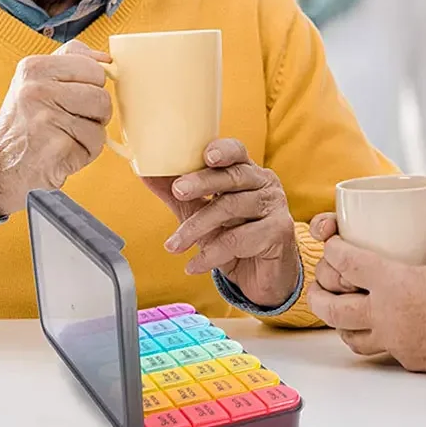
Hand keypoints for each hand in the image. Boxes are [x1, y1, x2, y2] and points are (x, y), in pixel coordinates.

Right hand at [0, 40, 112, 216]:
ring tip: (66, 134)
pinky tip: (63, 150)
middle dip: (96, 111)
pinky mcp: (56, 148)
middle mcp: (36, 91)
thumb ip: (71, 59)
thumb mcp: (37, 79)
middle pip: (101, 96)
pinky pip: (95, 144)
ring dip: (91, 132)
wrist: (0, 164)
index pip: (94, 68)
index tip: (75, 93)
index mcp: (34, 68)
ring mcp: (46, 120)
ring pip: (101, 121)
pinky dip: (86, 151)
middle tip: (71, 118)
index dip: (93, 84)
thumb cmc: (27, 118)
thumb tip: (105, 58)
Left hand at [145, 139, 300, 309]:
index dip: (222, 150)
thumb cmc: (235, 236)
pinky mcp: (280, 231)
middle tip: (178, 191)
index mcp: (247, 172)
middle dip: (203, 182)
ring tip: (174, 245)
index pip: (237, 151)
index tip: (205, 155)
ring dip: (198, 227)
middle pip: (233, 176)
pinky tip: (194, 265)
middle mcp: (264, 183)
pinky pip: (241, 239)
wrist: (263, 276)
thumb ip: (179, 193)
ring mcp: (275, 205)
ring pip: (232, 208)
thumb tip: (145, 172)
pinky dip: (212, 253)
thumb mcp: (202, 213)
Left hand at [308, 175, 425, 378]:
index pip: (345, 262)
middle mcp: (385, 315)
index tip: (331, 240)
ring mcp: (393, 340)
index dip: (331, 248)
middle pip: (333, 308)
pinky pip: (375, 349)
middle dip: (320, 293)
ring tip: (339, 307)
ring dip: (339, 321)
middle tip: (319, 282)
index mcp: (392, 284)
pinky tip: (374, 328)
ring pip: (349, 334)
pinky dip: (366, 337)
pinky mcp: (405, 357)